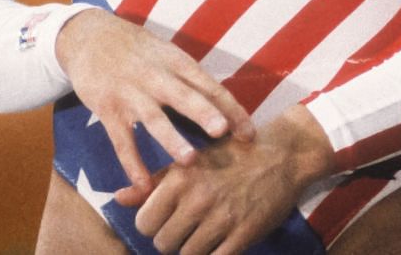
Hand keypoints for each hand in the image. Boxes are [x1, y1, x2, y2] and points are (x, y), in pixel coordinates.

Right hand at [55, 7, 256, 202]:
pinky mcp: (108, 109)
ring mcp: (131, 93)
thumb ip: (190, 78)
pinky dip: (132, 163)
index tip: (249, 134)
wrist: (90, 36)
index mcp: (177, 62)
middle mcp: (156, 76)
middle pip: (184, 96)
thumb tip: (223, 106)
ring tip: (190, 159)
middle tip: (223, 131)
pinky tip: (143, 183)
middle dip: (204, 113)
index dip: (231, 110)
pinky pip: (122, 140)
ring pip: (154, 119)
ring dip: (171, 139)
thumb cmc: (137, 49)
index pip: (210, 87)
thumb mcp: (167, 53)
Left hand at [134, 106, 335, 254]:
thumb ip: (154, 181)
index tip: (165, 219)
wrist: (283, 155)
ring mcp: (222, 218)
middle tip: (185, 228)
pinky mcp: (243, 234)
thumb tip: (118, 199)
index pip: (144, 223)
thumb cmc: (231, 156)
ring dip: (192, 249)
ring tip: (203, 234)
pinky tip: (219, 242)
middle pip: (163, 243)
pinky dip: (212, 254)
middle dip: (171, 239)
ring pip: (187, 254)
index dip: (152, 225)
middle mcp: (198, 199)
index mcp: (181, 178)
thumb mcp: (192, 160)